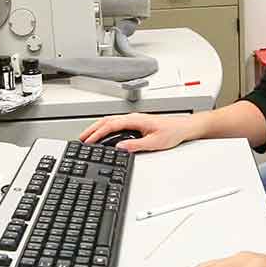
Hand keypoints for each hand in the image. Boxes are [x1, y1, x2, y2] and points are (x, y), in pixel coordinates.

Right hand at [76, 113, 192, 152]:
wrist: (184, 127)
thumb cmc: (173, 132)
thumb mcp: (154, 142)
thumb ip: (136, 146)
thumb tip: (120, 149)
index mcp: (135, 120)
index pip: (111, 125)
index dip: (97, 133)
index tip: (88, 141)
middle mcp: (133, 117)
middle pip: (107, 121)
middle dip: (92, 129)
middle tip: (81, 139)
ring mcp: (134, 120)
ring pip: (110, 122)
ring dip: (98, 128)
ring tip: (88, 137)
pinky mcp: (136, 124)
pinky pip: (116, 124)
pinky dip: (105, 129)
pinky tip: (103, 135)